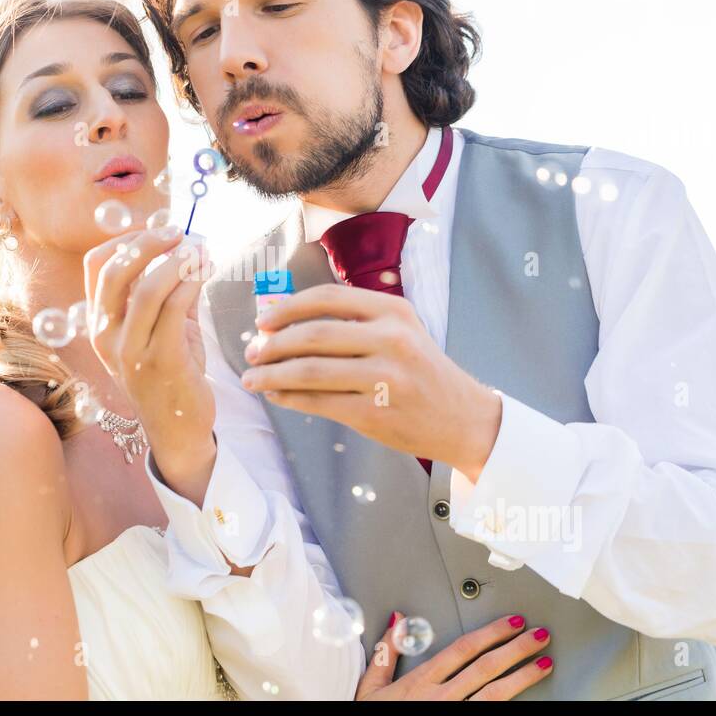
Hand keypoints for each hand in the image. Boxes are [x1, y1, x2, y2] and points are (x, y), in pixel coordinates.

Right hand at [82, 225, 216, 499]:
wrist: (179, 428)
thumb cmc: (171, 373)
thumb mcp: (161, 327)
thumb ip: (168, 290)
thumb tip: (188, 246)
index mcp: (100, 324)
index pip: (96, 266)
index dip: (127, 239)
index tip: (158, 230)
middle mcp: (107, 337)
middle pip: (115, 272)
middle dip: (149, 243)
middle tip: (179, 233)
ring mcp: (131, 351)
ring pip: (146, 288)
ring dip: (177, 261)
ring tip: (200, 251)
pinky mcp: (161, 361)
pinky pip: (174, 309)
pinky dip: (191, 282)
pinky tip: (205, 273)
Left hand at [243, 283, 501, 479]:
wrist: (463, 418)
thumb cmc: (421, 371)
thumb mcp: (400, 331)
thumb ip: (354, 322)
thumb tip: (286, 321)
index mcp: (393, 311)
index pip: (327, 298)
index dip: (288, 307)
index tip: (262, 320)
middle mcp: (391, 339)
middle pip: (314, 334)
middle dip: (273, 344)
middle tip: (251, 353)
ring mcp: (385, 377)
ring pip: (311, 370)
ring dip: (273, 374)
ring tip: (252, 379)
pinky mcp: (377, 413)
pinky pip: (320, 403)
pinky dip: (290, 398)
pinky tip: (276, 396)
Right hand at [355, 612, 553, 699]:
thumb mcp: (372, 685)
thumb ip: (387, 651)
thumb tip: (398, 619)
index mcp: (422, 681)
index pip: (464, 649)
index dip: (491, 633)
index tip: (511, 622)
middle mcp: (441, 697)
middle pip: (486, 667)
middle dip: (516, 648)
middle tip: (539, 635)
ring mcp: (453, 714)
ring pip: (495, 693)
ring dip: (522, 677)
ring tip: (544, 664)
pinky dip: (508, 705)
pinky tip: (529, 698)